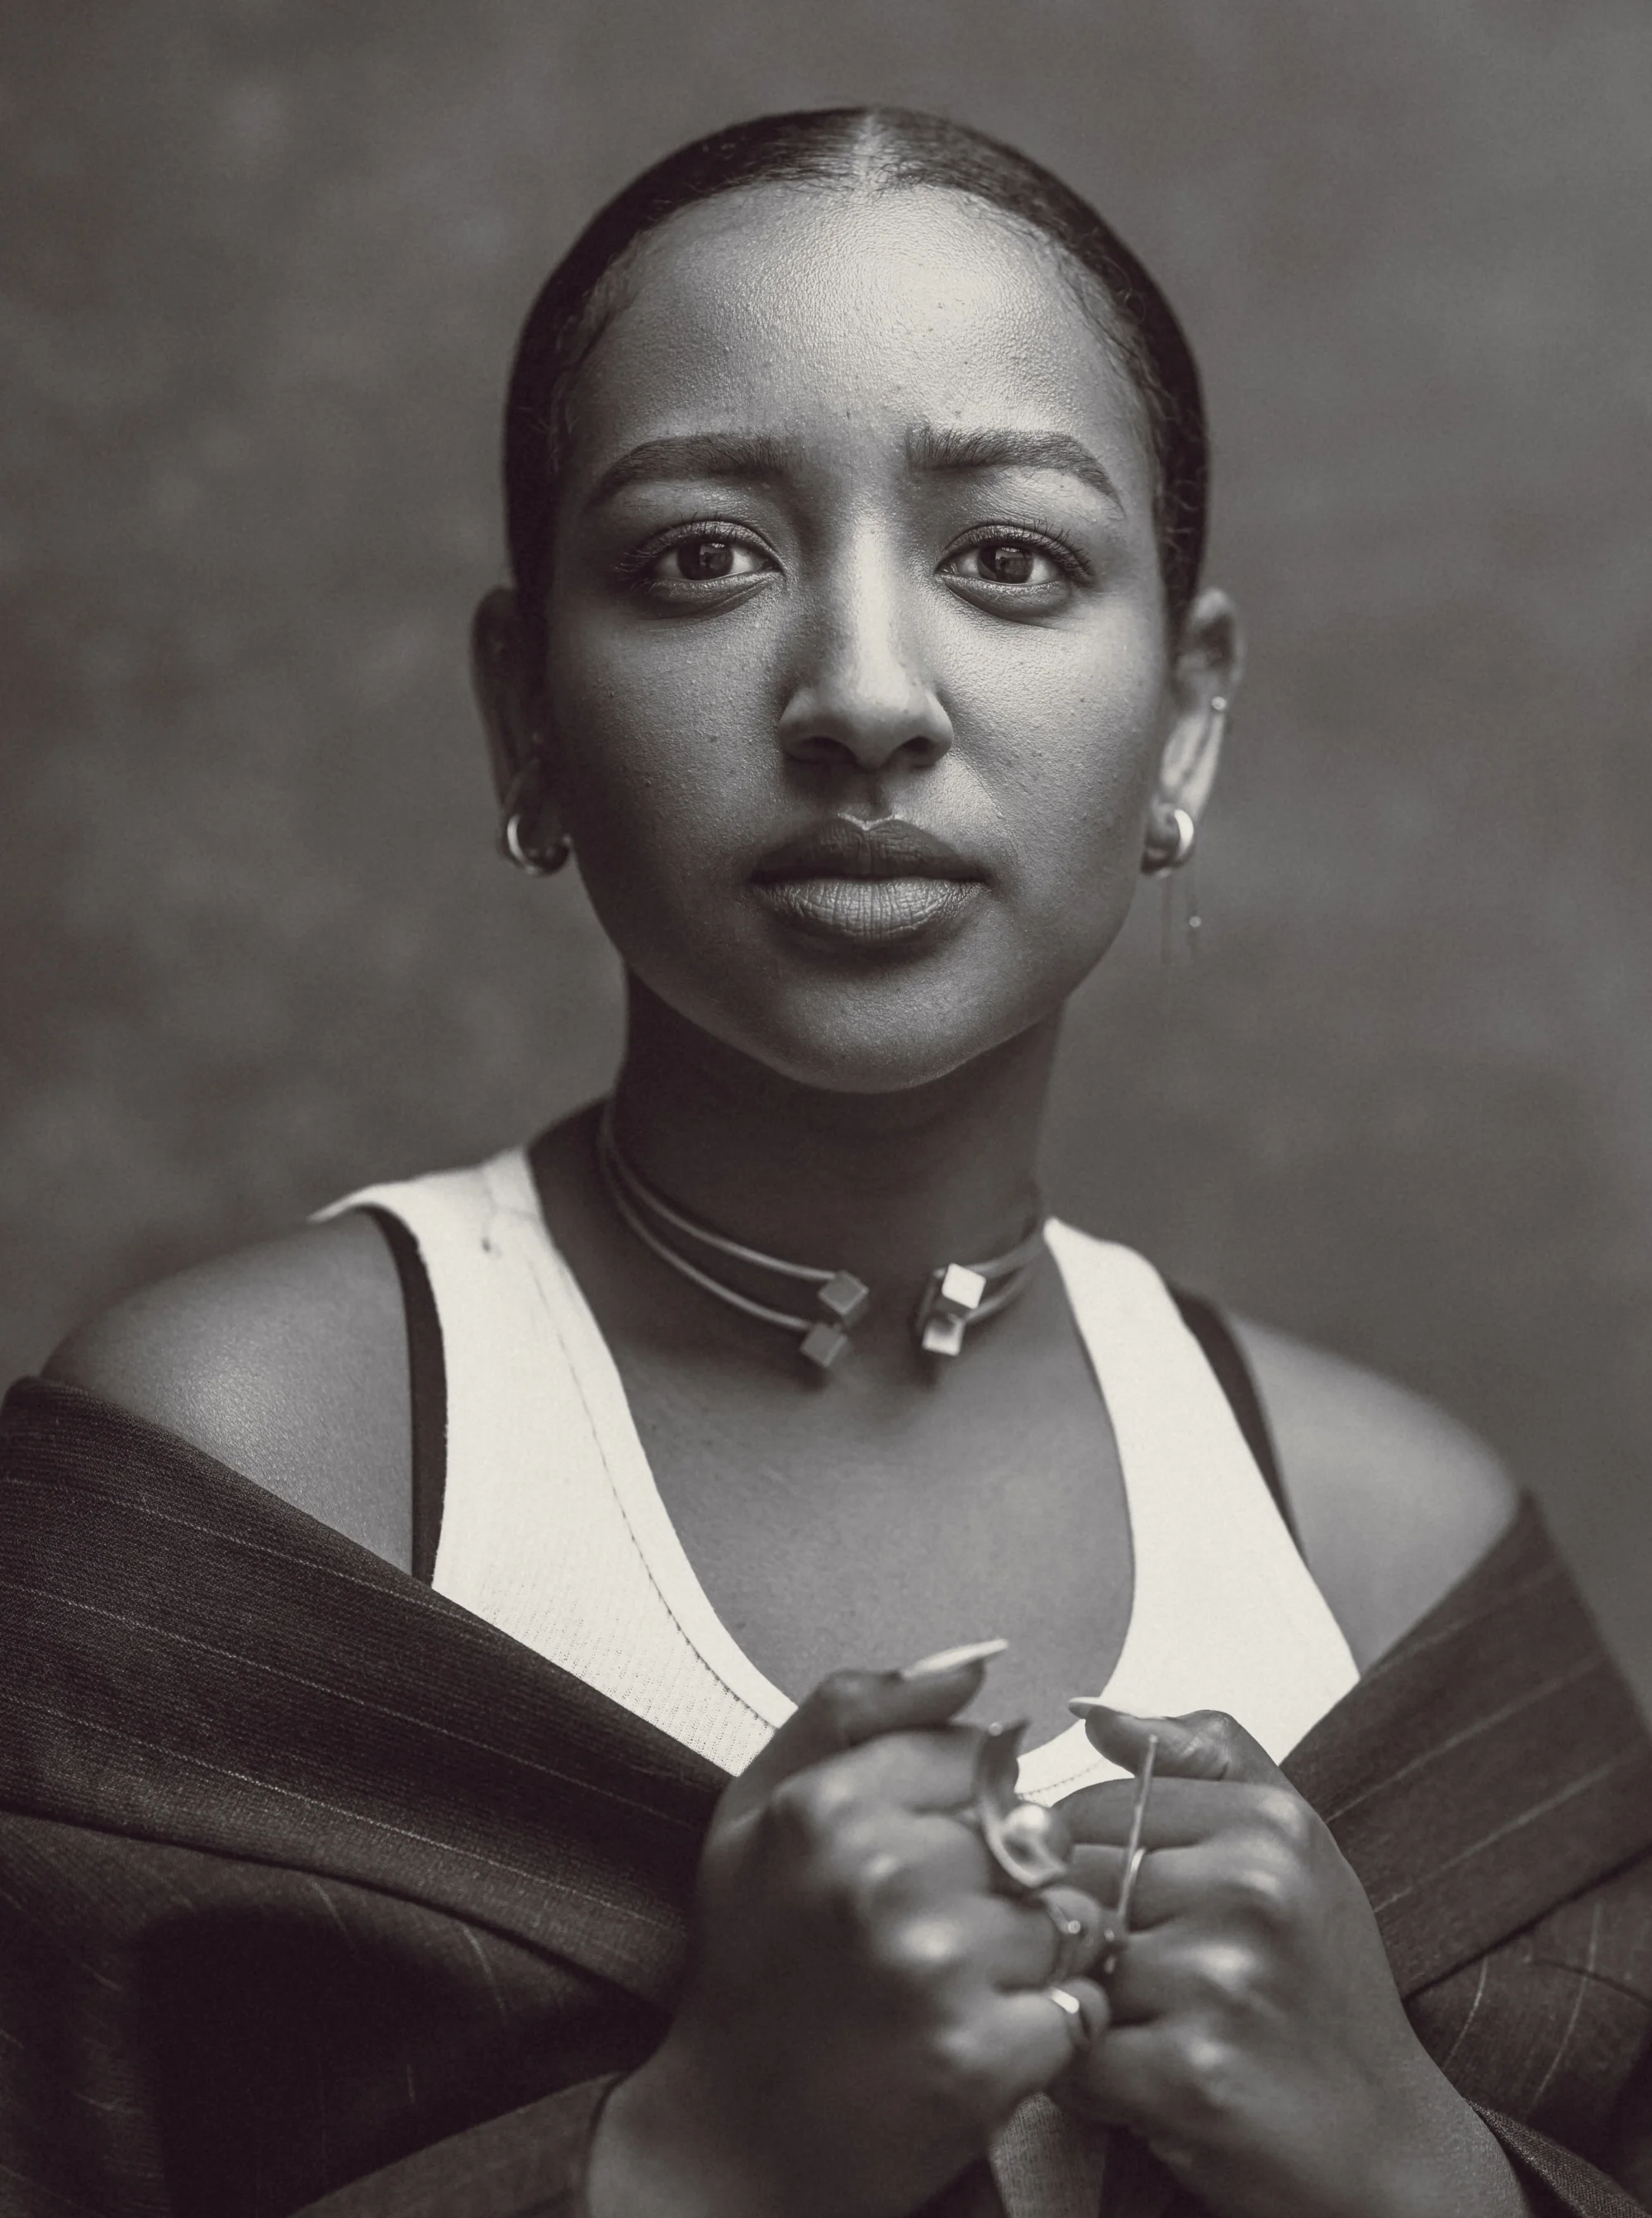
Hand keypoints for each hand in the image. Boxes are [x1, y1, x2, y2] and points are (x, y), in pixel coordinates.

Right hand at [590, 1650, 1109, 2217]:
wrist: (733, 2141)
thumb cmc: (755, 1965)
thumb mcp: (762, 1809)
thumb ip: (855, 1708)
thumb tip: (976, 1660)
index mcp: (824, 1804)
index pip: (974, 1753)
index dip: (963, 1807)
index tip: (924, 1853)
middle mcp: (878, 1876)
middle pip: (1024, 1835)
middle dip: (1000, 1882)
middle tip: (935, 1935)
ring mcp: (933, 1969)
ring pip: (1060, 1915)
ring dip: (1033, 1954)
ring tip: (963, 1988)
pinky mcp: (980, 2058)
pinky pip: (1078, 2002)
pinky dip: (1052, 2024)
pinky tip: (989, 2036)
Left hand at [1054, 1707, 1535, 2217]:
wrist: (1388, 2147)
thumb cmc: (1324, 1990)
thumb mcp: (1291, 1847)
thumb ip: (1197, 1757)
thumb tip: (1092, 1711)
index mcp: (1268, 1823)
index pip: (1085, 1808)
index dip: (1079, 1865)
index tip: (1121, 1908)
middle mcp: (1250, 1890)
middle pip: (1069, 1884)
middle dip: (1076, 1941)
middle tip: (1135, 1983)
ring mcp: (1223, 1983)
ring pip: (1066, 1968)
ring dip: (1082, 2012)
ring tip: (1146, 2033)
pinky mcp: (1193, 2077)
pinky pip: (1074, 2056)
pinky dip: (1087, 2082)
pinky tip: (1142, 2086)